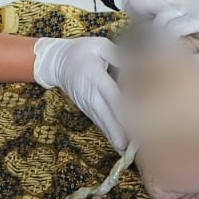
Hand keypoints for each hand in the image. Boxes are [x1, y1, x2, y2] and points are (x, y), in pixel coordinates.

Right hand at [33, 36, 127, 150]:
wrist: (57, 62)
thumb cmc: (82, 51)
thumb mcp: (99, 45)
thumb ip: (119, 56)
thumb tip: (141, 63)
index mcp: (94, 76)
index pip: (110, 95)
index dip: (122, 110)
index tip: (134, 123)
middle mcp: (90, 94)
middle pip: (106, 116)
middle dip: (119, 133)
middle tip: (132, 148)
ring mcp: (87, 104)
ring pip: (103, 123)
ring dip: (116, 137)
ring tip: (130, 152)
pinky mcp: (87, 110)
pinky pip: (100, 123)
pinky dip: (111, 134)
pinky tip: (122, 146)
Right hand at [161, 3, 198, 69]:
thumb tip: (180, 70)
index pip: (172, 27)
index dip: (162, 44)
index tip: (158, 61)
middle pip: (165, 14)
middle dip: (157, 34)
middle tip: (156, 55)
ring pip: (171, 13)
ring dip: (162, 29)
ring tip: (162, 50)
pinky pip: (180, 16)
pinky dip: (171, 28)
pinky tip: (174, 45)